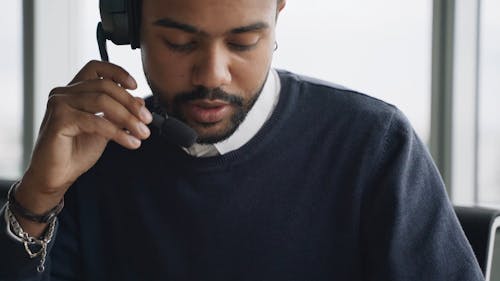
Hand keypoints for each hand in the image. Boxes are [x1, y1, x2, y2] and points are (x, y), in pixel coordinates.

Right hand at [14, 60, 151, 231]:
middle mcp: (64, 93)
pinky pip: (96, 121)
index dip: (117, 72)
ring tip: (142, 133)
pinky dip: (117, 132)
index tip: (135, 86)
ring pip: (103, 101)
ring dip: (128, 118)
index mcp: (74, 91)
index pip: (95, 68)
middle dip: (131, 103)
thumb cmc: (75, 153)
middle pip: (105, 86)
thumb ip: (118, 114)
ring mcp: (60, 104)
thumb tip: (139, 100)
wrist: (56, 177)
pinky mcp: (59, 120)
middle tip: (147, 119)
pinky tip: (130, 142)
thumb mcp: (104, 129)